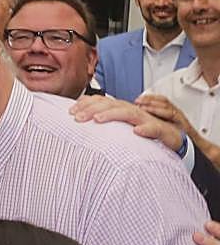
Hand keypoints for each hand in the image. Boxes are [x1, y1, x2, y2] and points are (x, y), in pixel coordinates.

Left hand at [69, 95, 183, 152]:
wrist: (175, 141)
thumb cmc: (146, 134)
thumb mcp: (122, 129)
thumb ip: (106, 122)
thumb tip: (84, 118)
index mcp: (124, 111)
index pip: (104, 102)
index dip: (87, 104)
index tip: (70, 112)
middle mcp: (135, 113)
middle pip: (113, 105)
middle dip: (93, 108)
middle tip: (77, 117)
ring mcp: (149, 120)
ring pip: (131, 113)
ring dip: (113, 115)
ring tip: (98, 119)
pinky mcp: (164, 132)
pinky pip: (156, 128)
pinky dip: (147, 129)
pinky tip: (136, 132)